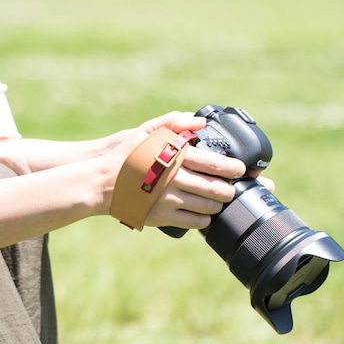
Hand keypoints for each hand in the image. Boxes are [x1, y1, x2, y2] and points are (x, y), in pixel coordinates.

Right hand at [106, 111, 274, 228]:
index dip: (234, 168)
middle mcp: (174, 178)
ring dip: (219, 205)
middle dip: (230, 190)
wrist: (102, 183)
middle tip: (232, 188)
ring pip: (208, 207)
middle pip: (216, 188)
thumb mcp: (146, 132)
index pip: (215, 163)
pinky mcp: (162, 217)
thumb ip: (173, 122)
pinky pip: (193, 222)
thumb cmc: (125, 155)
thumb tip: (200, 122)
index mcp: (175, 156)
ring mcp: (169, 199)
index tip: (242, 170)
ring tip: (220, 201)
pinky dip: (205, 219)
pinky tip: (205, 215)